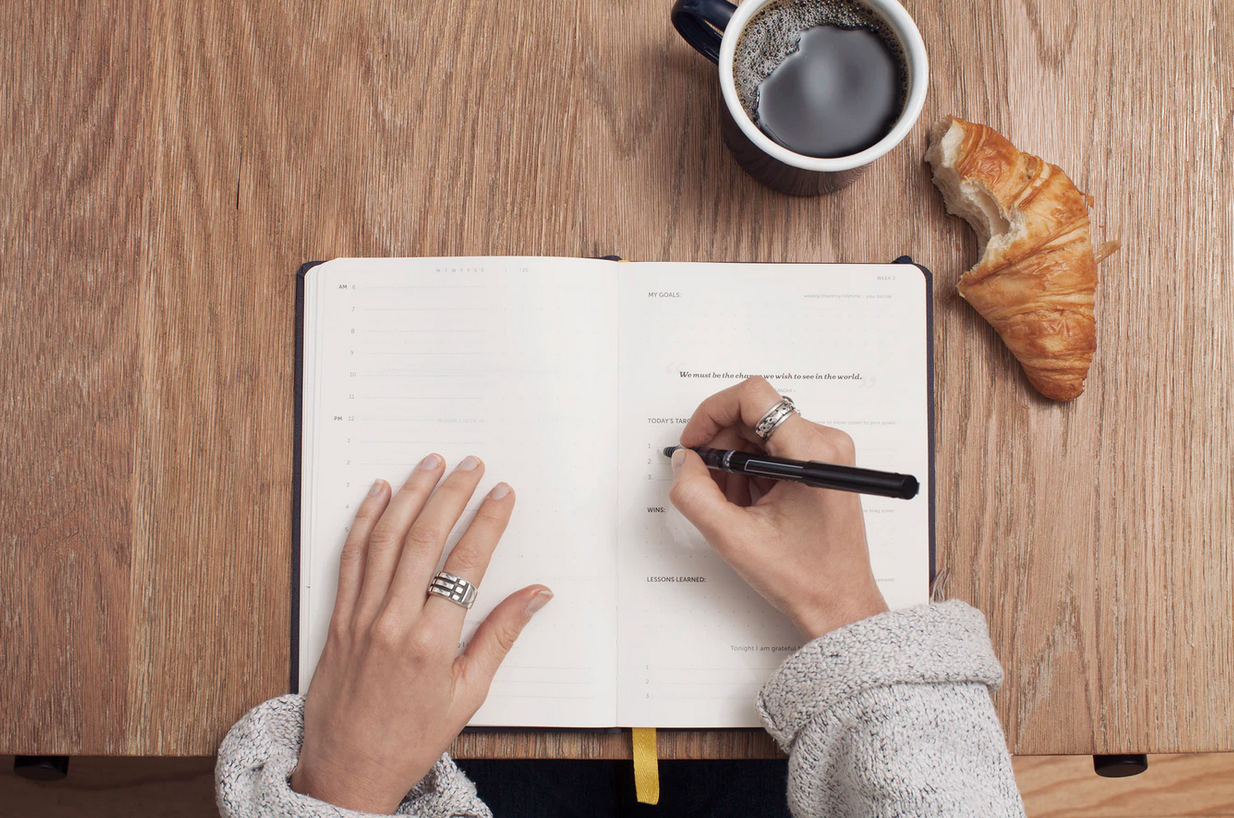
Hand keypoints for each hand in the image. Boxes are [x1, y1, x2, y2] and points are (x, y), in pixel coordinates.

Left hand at [290, 454, 552, 812]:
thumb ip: (501, 636)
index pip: (466, 564)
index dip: (487, 522)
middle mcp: (393, 621)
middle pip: (425, 539)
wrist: (348, 770)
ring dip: (409, 495)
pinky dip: (365, 521)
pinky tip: (378, 495)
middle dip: (451, 495)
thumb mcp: (469, 694)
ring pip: (385, 539)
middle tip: (470, 465)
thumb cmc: (411, 738)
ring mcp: (360, 616)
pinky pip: (351, 558)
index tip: (501, 494)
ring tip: (430, 465)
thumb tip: (537, 596)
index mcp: (432, 642)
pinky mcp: (337, 617)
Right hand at [669, 377, 887, 639]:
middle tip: (706, 482)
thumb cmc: (804, 577)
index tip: (695, 443)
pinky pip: (774, 449)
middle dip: (721, 445)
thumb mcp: (734, 538)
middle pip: (754, 414)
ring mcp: (826, 453)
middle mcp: (825, 443)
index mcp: (811, 452)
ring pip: (761, 432)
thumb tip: (683, 461)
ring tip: (732, 503)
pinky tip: (749, 505)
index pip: (753, 396)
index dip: (712, 413)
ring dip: (735, 462)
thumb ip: (695, 494)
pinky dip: (751, 471)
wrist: (839, 605)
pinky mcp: (822, 465)